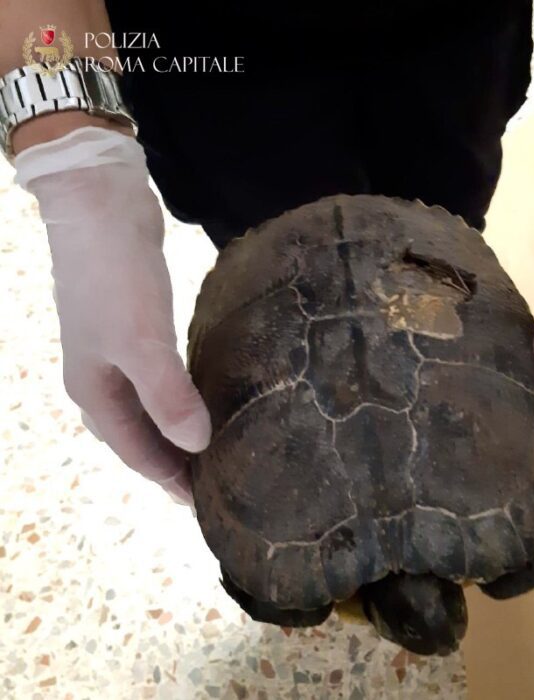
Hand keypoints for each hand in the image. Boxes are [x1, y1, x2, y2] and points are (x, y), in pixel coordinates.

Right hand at [13, 126, 211, 505]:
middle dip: (168, 461)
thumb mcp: (141, 343)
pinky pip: (156, 377)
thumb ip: (167, 396)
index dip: (167, 479)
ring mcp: (114, 350)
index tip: (201, 503)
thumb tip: (196, 445)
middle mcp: (100, 377)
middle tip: (209, 482)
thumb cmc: (115, 279)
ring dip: (170, 430)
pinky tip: (198, 393)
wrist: (100, 206)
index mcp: (95, 391)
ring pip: (144, 407)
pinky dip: (175, 395)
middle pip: (136, 435)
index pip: (135, 451)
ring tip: (207, 446)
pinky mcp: (134, 326)